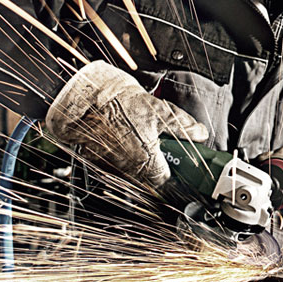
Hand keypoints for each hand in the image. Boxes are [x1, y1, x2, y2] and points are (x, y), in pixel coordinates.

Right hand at [46, 61, 207, 185]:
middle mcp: (128, 170)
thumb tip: (200, 134)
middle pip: (150, 181)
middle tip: (164, 153)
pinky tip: (124, 141)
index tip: (181, 169)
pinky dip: (122, 159)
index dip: (176, 176)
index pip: (167, 184)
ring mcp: (111, 167)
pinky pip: (115, 167)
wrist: (83, 97)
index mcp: (147, 162)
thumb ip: (183, 126)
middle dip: (159, 169)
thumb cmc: (118, 103)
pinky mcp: (97, 161)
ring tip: (141, 143)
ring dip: (140, 165)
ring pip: (132, 176)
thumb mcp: (159, 110)